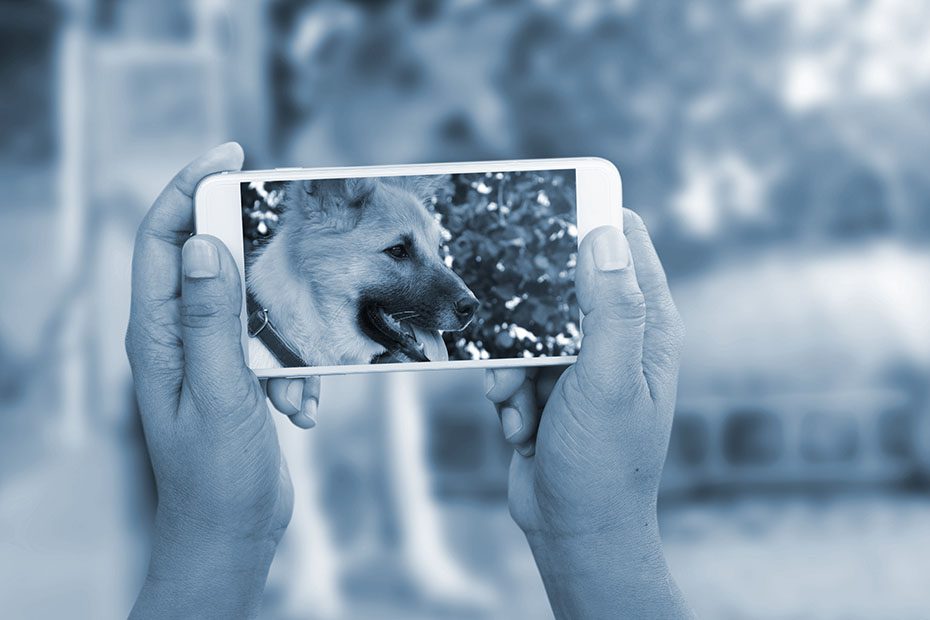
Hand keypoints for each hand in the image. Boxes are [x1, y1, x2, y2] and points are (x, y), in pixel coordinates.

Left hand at [125, 143, 318, 617]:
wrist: (230, 535)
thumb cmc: (217, 475)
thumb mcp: (220, 393)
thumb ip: (212, 319)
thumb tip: (206, 243)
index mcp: (157, 332)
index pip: (164, 238)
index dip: (190, 186)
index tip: (232, 151)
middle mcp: (178, 334)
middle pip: (212, 260)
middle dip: (258, 257)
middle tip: (297, 246)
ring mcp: (209, 355)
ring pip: (255, 307)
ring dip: (288, 338)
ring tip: (298, 388)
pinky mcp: (238, 375)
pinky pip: (275, 346)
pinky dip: (297, 371)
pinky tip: (302, 411)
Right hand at [485, 210, 691, 617]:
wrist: (573, 530)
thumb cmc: (603, 461)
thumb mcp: (608, 380)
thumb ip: (611, 310)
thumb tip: (605, 234)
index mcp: (646, 327)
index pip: (626, 246)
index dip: (592, 220)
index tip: (550, 206)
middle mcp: (615, 339)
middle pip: (565, 284)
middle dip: (530, 310)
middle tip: (515, 333)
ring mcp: (578, 366)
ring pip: (527, 328)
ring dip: (511, 366)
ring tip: (517, 402)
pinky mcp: (546, 390)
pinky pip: (511, 366)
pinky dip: (506, 394)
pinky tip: (519, 427)